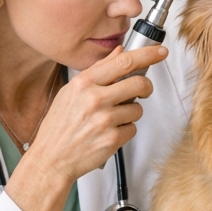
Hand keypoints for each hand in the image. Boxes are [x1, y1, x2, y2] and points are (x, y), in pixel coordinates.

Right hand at [4, 43, 166, 210]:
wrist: (51, 159)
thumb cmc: (59, 127)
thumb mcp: (70, 92)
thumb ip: (97, 71)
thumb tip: (118, 52)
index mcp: (84, 83)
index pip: (124, 61)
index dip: (148, 54)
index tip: (160, 52)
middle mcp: (95, 99)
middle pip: (139, 83)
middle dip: (146, 87)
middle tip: (144, 90)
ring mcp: (104, 120)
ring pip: (138, 109)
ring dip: (131, 113)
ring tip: (111, 119)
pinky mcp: (112, 139)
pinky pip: (132, 129)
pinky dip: (124, 131)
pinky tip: (108, 133)